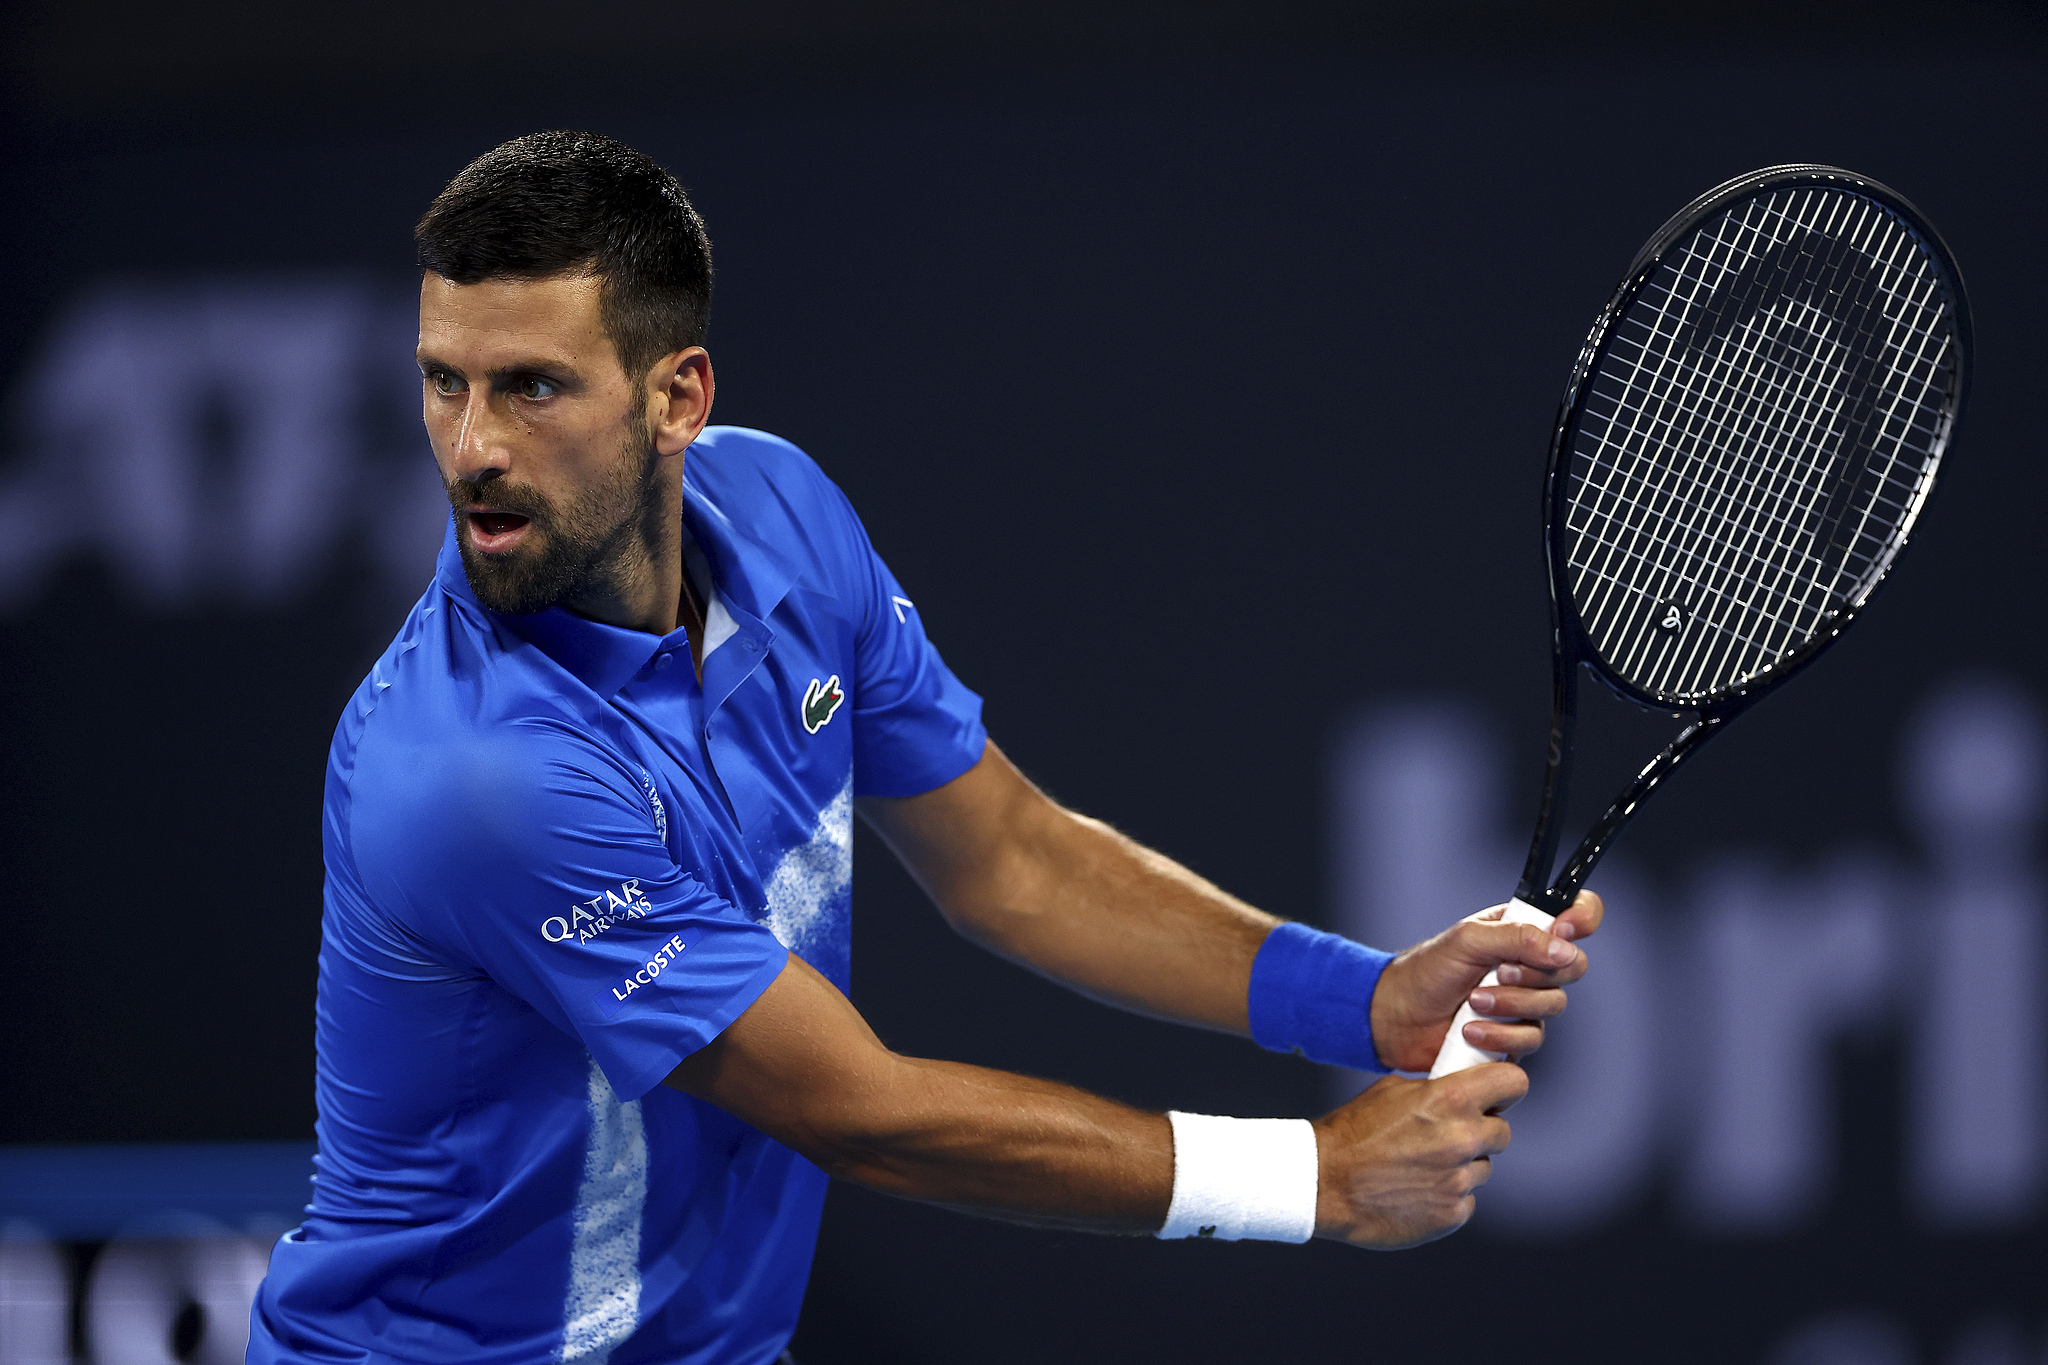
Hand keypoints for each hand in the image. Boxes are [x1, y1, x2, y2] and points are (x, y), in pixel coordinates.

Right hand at [1313, 1062, 1527, 1247]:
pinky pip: (1466, 1199)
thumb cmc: (1352, 1133)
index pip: (1513, 1083)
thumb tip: (1461, 1092)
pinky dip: (1447, 1195)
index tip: (1496, 1094)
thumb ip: (1435, 1091)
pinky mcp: (1453, 1214)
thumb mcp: (1391, 1091)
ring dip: (1461, 1165)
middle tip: (1447, 1135)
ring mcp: (1459, 1180)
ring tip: (1421, 1165)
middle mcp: (1462, 1139)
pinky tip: (1416, 1189)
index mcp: (1450, 1100)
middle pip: (1502, 1132)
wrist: (1322, 1181)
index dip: (1505, 1088)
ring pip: (1482, 1167)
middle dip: (1480, 1131)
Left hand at [1368, 889, 1603, 1071]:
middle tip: (1499, 972)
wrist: (1397, 1017)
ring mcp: (1525, 1001)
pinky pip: (1531, 1038)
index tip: (1564, 930)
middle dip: (1535, 973)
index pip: (1575, 914)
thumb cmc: (1427, 970)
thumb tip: (1564, 947)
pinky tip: (1470, 1029)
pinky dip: (1500, 1034)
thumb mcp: (1469, 940)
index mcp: (1522, 929)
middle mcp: (1530, 964)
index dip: (1582, 919)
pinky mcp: (1515, 1035)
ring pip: (1553, 1005)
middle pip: (1572, 966)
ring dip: (1511, 1004)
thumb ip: (1517, 937)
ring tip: (1473, 1002)